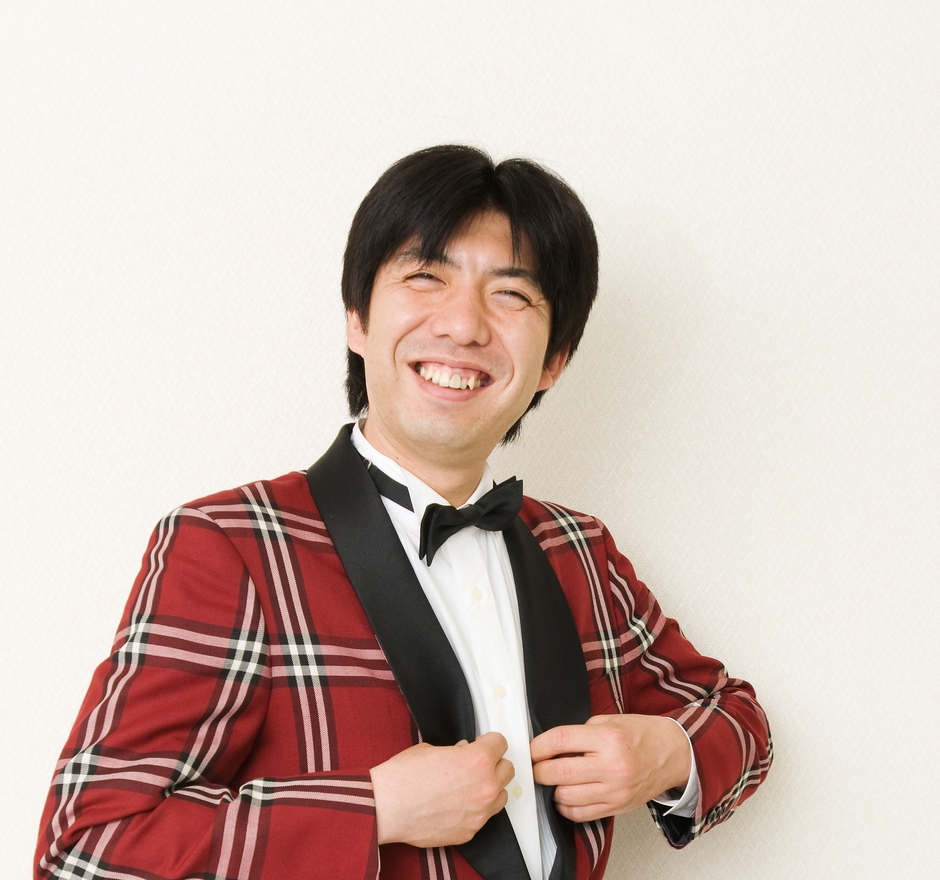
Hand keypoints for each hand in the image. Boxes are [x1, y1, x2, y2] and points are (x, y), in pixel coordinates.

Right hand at [369, 731, 513, 846]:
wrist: (387, 807)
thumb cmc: (404, 777)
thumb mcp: (433, 749)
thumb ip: (458, 752)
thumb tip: (464, 753)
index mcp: (478, 760)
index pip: (501, 743)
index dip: (488, 741)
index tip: (482, 744)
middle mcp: (485, 786)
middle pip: (507, 769)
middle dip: (493, 763)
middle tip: (476, 764)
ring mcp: (479, 812)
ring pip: (501, 795)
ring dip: (490, 787)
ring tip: (468, 785)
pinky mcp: (470, 831)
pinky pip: (482, 816)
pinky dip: (475, 809)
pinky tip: (455, 804)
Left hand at [530, 714, 690, 822]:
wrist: (672, 754)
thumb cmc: (641, 735)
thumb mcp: (609, 721)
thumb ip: (580, 733)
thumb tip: (550, 746)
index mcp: (608, 738)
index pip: (561, 741)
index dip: (539, 746)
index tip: (531, 749)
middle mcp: (612, 766)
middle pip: (559, 772)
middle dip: (539, 771)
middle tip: (536, 766)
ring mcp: (615, 790)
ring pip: (566, 797)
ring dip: (553, 789)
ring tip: (554, 779)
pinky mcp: (617, 807)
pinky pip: (581, 814)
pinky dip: (566, 807)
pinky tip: (566, 795)